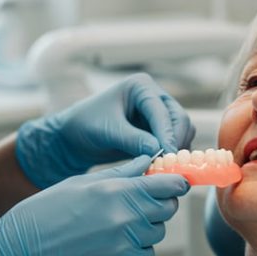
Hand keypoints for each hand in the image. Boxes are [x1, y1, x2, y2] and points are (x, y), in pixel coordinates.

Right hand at [0, 155, 187, 255]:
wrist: (20, 252)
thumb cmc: (46, 211)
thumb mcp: (82, 182)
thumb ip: (122, 173)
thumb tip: (150, 162)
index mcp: (117, 191)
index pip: (169, 185)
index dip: (174, 183)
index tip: (173, 183)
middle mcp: (126, 219)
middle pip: (167, 209)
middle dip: (158, 203)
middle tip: (138, 203)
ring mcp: (125, 247)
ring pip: (156, 233)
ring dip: (145, 227)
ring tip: (115, 224)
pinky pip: (145, 255)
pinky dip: (136, 249)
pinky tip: (111, 243)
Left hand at [15, 73, 195, 188]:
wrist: (74, 137)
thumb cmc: (85, 125)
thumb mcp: (108, 131)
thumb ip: (133, 139)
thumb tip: (159, 151)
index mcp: (141, 86)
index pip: (161, 110)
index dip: (167, 132)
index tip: (168, 153)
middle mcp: (153, 97)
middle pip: (179, 118)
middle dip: (176, 141)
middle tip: (171, 164)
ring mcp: (157, 114)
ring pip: (182, 131)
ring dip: (177, 149)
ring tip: (165, 168)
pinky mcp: (157, 131)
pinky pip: (175, 142)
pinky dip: (172, 155)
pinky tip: (163, 168)